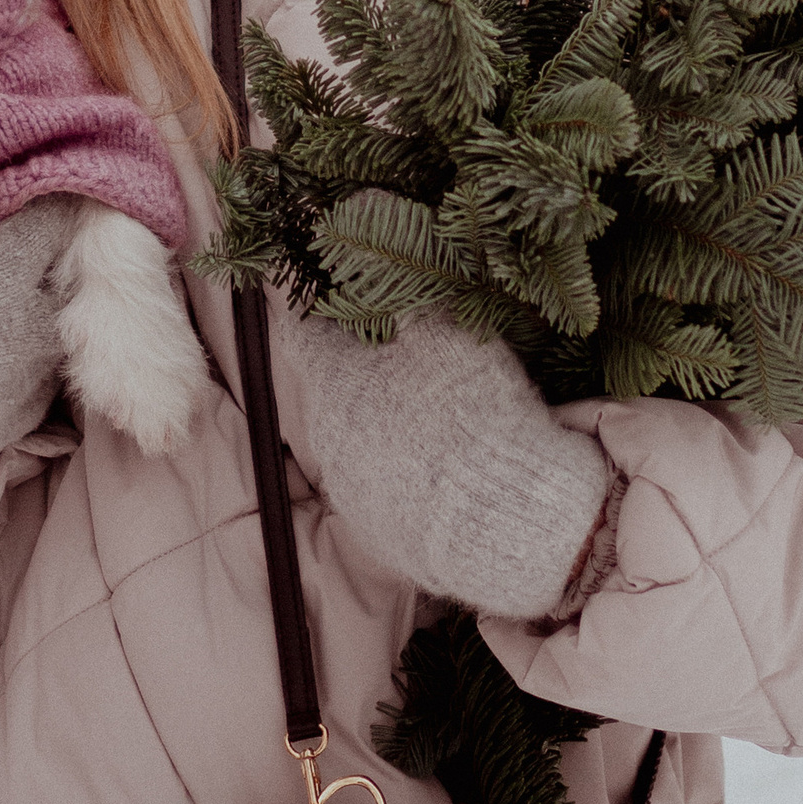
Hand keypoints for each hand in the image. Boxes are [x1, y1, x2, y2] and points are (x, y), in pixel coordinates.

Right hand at [0, 96, 80, 489]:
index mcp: (0, 286)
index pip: (50, 228)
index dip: (49, 201)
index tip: (47, 185)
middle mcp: (17, 345)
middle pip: (65, 293)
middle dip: (56, 267)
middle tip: (39, 244)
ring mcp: (5, 398)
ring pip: (53, 351)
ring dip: (43, 323)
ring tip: (23, 300)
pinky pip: (29, 403)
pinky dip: (23, 376)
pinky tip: (0, 361)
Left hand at [282, 298, 613, 620]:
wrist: (500, 516)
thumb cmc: (470, 409)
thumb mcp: (442, 333)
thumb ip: (403, 302)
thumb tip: (377, 275)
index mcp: (332, 379)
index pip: (302, 332)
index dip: (315, 309)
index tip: (330, 295)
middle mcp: (325, 435)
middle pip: (332, 387)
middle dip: (358, 369)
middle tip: (401, 354)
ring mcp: (348, 486)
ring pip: (355, 438)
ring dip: (381, 421)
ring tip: (432, 414)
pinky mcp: (374, 528)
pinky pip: (380, 483)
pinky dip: (400, 468)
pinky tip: (440, 464)